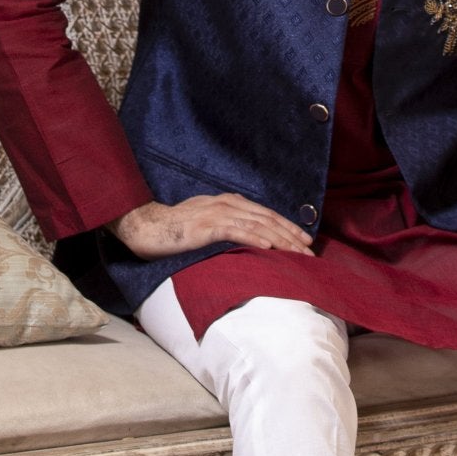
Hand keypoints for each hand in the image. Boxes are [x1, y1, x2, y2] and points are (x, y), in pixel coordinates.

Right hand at [108, 196, 315, 259]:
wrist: (146, 226)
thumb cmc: (174, 229)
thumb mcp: (205, 222)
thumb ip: (226, 225)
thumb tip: (246, 237)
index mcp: (228, 202)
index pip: (265, 214)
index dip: (287, 226)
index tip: (305, 240)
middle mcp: (226, 204)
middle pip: (267, 219)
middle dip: (291, 235)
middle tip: (309, 252)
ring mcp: (216, 213)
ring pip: (257, 225)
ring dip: (280, 240)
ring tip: (297, 253)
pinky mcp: (206, 226)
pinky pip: (235, 231)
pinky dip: (254, 237)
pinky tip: (269, 246)